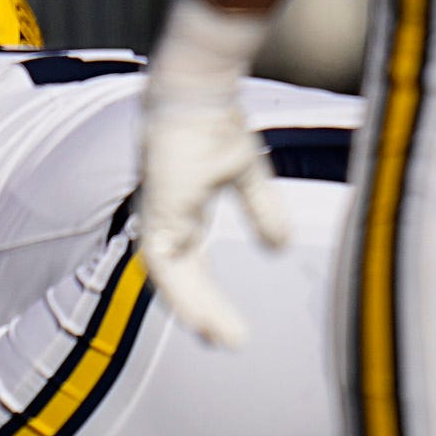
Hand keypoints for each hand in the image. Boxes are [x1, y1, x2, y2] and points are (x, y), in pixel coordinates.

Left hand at [135, 85, 290, 348]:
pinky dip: (179, 292)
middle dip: (201, 310)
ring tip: (220, 339)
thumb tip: (279, 247)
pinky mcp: (156, 209)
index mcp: (181, 208)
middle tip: (226, 342)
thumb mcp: (247, 174)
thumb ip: (261, 210)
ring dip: (194, 309)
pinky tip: (198, 316)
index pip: (189, 261)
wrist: (199, 92)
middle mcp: (164, 215)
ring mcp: (157, 212)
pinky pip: (161, 262)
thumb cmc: (215, 121)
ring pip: (169, 276)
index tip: (228, 325)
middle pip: (179, 275)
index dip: (205, 293)